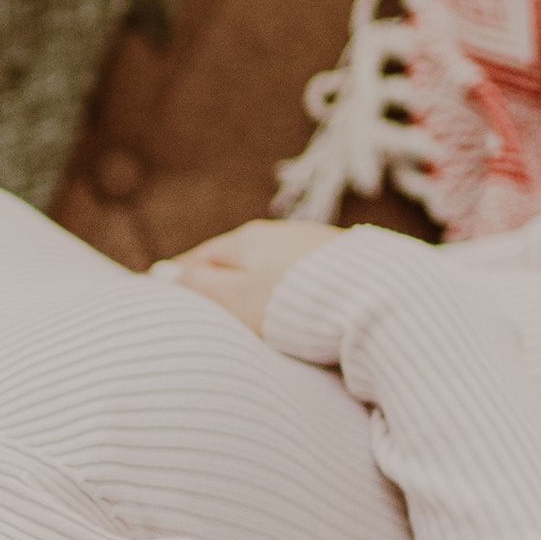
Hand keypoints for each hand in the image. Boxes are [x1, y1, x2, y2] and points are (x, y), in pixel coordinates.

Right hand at [148, 217, 336, 335]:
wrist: (378, 297)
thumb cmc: (296, 305)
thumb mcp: (234, 299)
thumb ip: (198, 287)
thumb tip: (162, 274)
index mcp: (245, 242)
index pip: (200, 259)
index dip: (180, 277)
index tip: (163, 291)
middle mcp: (278, 234)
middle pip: (237, 256)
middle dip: (218, 275)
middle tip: (202, 299)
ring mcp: (314, 243)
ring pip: (273, 261)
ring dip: (257, 279)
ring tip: (248, 302)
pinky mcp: (346, 260)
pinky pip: (304, 271)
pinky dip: (290, 285)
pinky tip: (295, 299)